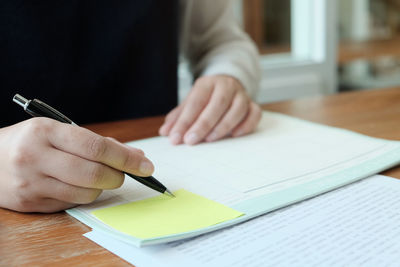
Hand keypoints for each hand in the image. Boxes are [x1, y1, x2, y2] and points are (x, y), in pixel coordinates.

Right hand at [0, 118, 153, 212]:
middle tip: (122, 173)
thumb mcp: (59, 130)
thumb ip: (97, 143)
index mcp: (45, 132)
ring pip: (86, 193)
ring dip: (102, 187)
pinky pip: (71, 204)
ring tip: (96, 177)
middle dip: (118, 176)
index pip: (96, 147)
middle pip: (94, 174)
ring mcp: (31, 183)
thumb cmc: (30, 141)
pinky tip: (76, 185)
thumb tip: (136, 156)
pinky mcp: (30, 204)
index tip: (146, 166)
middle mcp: (35, 157)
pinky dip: (84, 195)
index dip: (126, 158)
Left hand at [159, 75, 261, 144]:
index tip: (176, 137)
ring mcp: (241, 95)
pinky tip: (234, 135)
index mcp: (207, 83)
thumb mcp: (190, 102)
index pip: (195, 102)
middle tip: (191, 141)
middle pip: (217, 104)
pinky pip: (254, 114)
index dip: (184, 121)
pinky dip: (246, 125)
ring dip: (223, 126)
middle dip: (203, 124)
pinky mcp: (253, 104)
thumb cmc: (206, 97)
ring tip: (210, 140)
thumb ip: (178, 117)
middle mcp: (226, 86)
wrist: (227, 82)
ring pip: (237, 109)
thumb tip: (165, 132)